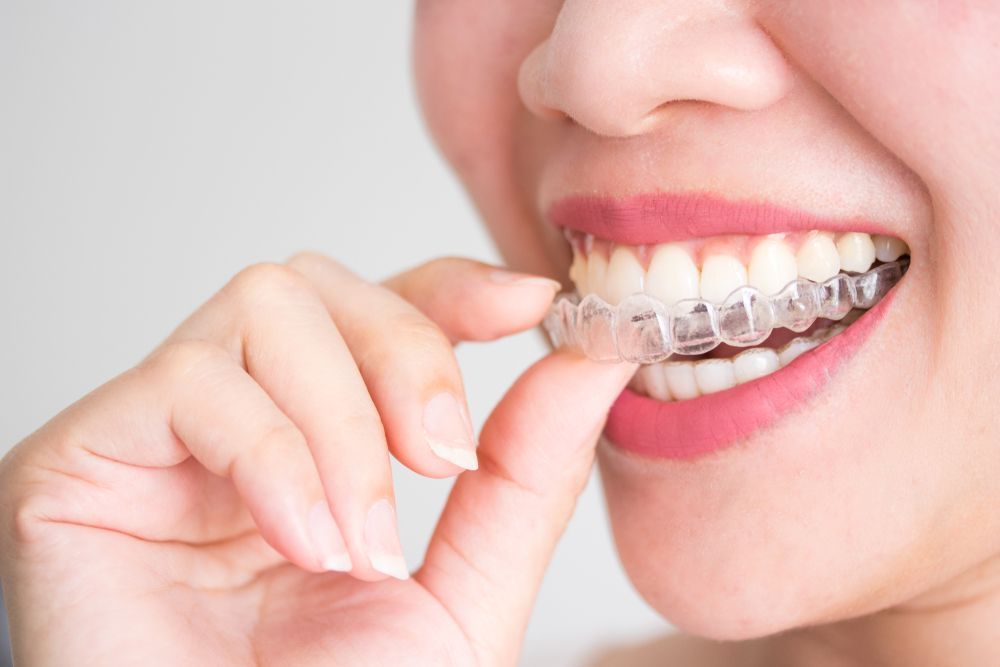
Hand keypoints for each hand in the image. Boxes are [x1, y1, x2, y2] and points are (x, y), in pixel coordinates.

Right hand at [0, 253, 634, 665]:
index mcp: (315, 445)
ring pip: (267, 309)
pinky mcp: (81, 459)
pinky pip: (190, 380)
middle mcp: (234, 424)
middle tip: (439, 458)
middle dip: (406, 353)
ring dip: (340, 423)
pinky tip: (296, 542)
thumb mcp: (463, 594)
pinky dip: (272, 455)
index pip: (373, 308)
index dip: (449, 287)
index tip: (528, 304)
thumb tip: (591, 361)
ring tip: (354, 542)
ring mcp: (157, 437)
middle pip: (321, 285)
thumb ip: (524, 476)